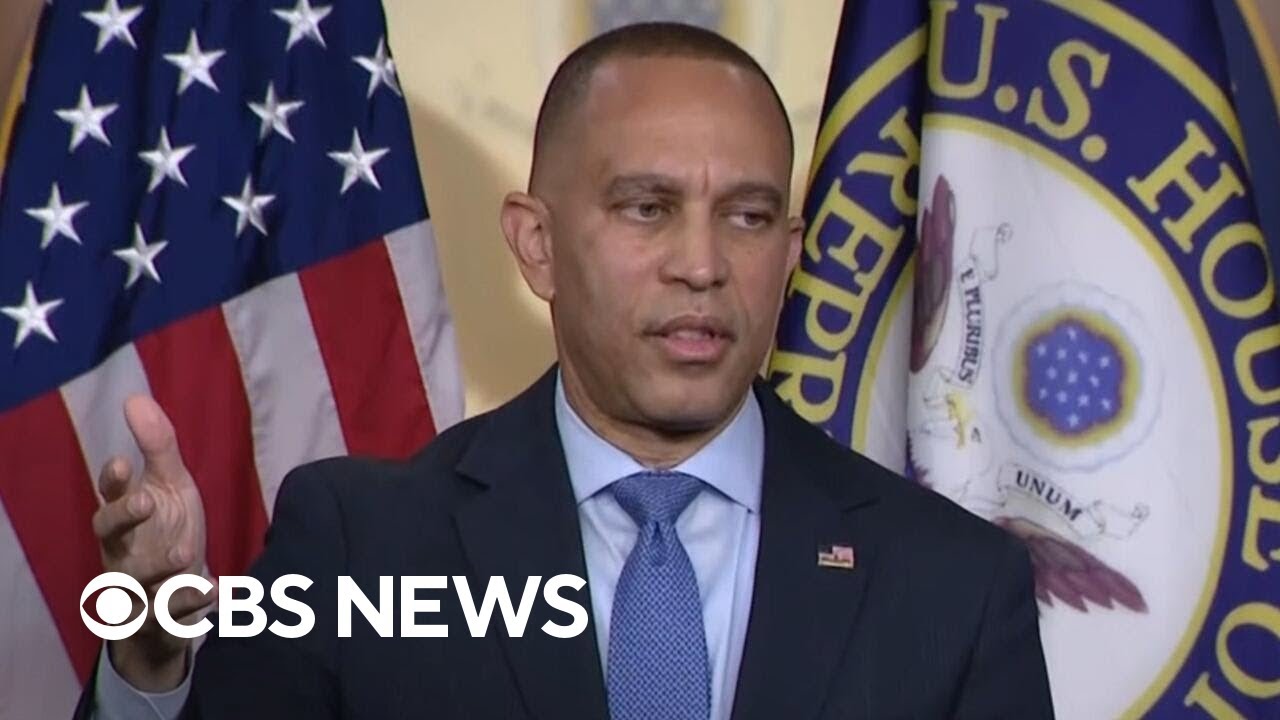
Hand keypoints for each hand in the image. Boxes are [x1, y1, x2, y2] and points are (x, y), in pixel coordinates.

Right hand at [92, 395, 209, 691]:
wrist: (174, 602)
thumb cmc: (165, 533)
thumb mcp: (169, 488)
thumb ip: (157, 448)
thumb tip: (135, 397)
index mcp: (125, 522)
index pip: (108, 499)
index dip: (113, 484)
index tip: (121, 461)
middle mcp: (123, 554)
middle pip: (109, 538)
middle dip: (124, 519)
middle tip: (146, 500)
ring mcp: (139, 589)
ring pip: (138, 581)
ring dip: (161, 566)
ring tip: (186, 553)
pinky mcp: (161, 620)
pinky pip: (174, 617)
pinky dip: (195, 604)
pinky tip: (220, 590)